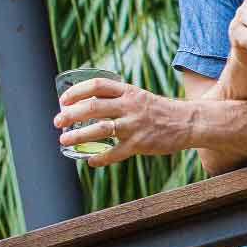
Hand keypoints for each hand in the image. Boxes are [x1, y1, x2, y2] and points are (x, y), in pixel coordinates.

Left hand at [54, 78, 194, 166]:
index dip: (76, 92)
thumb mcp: (140, 97)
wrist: (188, 122)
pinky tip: (90, 161)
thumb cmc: (160, 110)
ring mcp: (134, 126)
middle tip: (57, 122)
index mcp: (129, 92)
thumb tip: (88, 105)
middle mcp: (130, 106)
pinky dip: (100, 159)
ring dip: (78, 136)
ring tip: (64, 141)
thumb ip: (118, 99)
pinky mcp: (139, 144)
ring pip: (100, 130)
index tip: (63, 100)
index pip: (97, 85)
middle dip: (70, 115)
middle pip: (92, 107)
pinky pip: (115, 153)